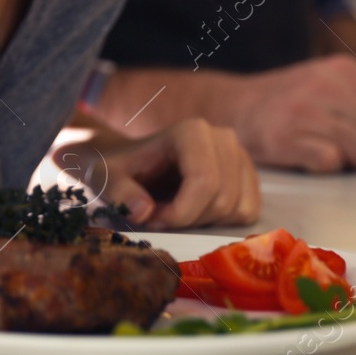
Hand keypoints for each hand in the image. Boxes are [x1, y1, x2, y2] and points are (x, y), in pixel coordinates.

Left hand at [51, 120, 260, 228]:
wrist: (133, 164)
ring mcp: (240, 156)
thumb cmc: (121, 169)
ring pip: (236, 209)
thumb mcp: (107, 179)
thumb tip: (142, 210)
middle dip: (188, 219)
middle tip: (159, 216)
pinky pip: (247, 213)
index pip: (204, 182)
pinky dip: (221, 222)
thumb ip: (119, 192)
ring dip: (203, 222)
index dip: (180, 213)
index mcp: (191, 132)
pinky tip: (195, 212)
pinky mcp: (248, 177)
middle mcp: (223, 138)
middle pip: (222, 199)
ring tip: (174, 210)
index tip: (152, 219)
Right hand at [223, 55, 355, 171]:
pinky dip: (329, 165)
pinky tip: (316, 157)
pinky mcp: (286, 138)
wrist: (234, 106)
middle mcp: (327, 85)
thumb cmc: (292, 101)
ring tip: (339, 154)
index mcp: (346, 69)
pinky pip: (332, 162)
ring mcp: (305, 111)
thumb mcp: (334, 83)